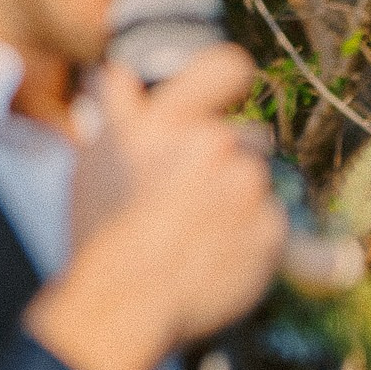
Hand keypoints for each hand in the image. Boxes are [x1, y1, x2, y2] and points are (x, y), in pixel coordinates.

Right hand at [27, 49, 285, 369]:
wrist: (126, 302)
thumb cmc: (103, 230)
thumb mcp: (96, 159)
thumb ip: (115, 110)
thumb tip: (117, 73)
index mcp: (176, 118)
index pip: (231, 66)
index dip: (234, 80)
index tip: (232, 95)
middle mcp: (219, 144)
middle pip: (249, 140)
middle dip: (228, 165)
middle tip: (191, 201)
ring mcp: (250, 189)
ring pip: (259, 186)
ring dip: (240, 205)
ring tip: (200, 236)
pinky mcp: (273, 232)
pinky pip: (274, 227)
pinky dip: (255, 241)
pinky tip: (218, 258)